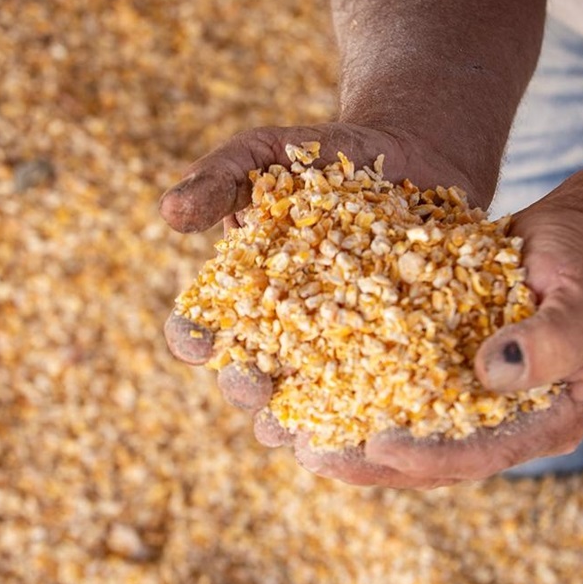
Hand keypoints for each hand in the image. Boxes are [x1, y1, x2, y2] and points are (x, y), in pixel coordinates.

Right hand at [161, 122, 476, 482]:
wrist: (413, 157)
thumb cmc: (328, 155)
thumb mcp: (268, 152)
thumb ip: (220, 177)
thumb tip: (169, 213)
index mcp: (246, 294)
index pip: (204, 326)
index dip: (193, 337)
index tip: (197, 339)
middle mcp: (288, 332)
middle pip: (254, 376)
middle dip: (246, 386)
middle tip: (255, 387)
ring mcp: (342, 346)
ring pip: (316, 399)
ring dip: (307, 422)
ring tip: (307, 432)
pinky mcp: (397, 348)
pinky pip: (383, 387)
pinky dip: (379, 410)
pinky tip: (383, 422)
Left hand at [337, 198, 582, 485]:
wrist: (573, 238)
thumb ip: (553, 339)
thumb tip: (492, 373)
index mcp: (549, 420)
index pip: (484, 454)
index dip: (430, 456)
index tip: (378, 445)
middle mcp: (508, 422)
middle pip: (437, 461)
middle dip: (374, 463)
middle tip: (315, 456)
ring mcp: (476, 402)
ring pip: (413, 438)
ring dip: (356, 442)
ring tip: (301, 438)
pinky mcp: (450, 374)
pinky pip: (403, 396)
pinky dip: (362, 398)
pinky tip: (318, 393)